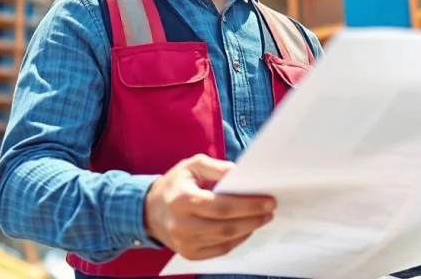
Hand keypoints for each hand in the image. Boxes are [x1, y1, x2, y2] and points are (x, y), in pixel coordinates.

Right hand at [143, 154, 275, 259]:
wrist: (149, 210)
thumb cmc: (175, 184)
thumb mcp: (193, 166)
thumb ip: (217, 168)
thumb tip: (241, 174)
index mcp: (183, 199)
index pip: (222, 206)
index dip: (249, 205)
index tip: (269, 201)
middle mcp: (182, 225)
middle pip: (226, 226)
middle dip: (253, 218)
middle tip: (270, 210)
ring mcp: (185, 243)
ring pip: (226, 239)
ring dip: (248, 229)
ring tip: (262, 218)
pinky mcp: (189, 254)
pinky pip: (220, 250)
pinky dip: (237, 240)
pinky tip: (246, 229)